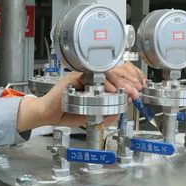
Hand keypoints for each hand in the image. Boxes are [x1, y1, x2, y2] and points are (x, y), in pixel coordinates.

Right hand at [16, 65, 143, 131]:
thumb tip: (122, 107)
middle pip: (113, 71)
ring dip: (118, 81)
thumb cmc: (67, 112)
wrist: (48, 114)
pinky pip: (90, 76)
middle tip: (135, 91)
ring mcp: (82, 76)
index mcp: (96, 83)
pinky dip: (101, 82)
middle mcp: (90, 77)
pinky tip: (109, 90)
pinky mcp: (73, 77)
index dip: (129, 80)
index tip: (137, 89)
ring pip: (104, 72)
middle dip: (127, 81)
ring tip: (126, 91)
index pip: (116, 76)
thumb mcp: (93, 115)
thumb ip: (107, 112)